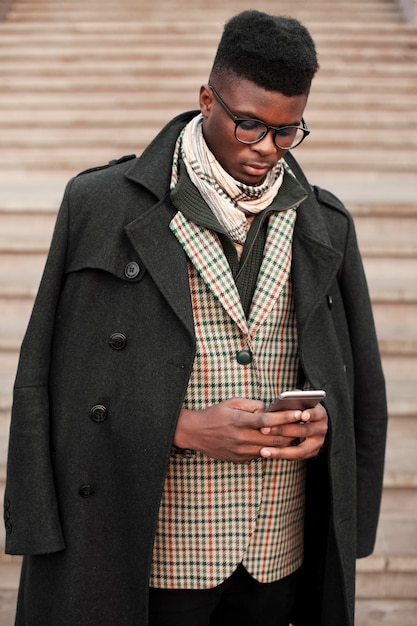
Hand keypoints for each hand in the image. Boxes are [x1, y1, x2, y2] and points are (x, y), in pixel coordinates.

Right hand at [173, 397, 325, 462]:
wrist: (194, 433)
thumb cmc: (214, 414)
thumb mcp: (232, 403)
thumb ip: (252, 405)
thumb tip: (269, 409)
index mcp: (240, 421)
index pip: (269, 420)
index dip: (286, 416)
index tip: (300, 413)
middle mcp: (242, 438)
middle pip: (274, 437)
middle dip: (291, 431)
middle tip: (304, 425)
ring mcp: (241, 451)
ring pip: (270, 448)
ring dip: (284, 442)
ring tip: (295, 434)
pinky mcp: (240, 459)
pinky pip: (260, 454)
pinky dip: (270, 448)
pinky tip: (278, 443)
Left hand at [258, 402, 327, 459]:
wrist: (310, 421)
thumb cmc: (299, 407)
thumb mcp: (299, 400)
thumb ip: (294, 398)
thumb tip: (284, 398)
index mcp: (320, 414)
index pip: (317, 414)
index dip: (310, 414)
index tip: (302, 415)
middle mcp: (321, 430)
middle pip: (303, 431)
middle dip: (283, 430)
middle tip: (264, 430)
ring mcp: (317, 443)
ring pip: (300, 450)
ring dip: (280, 451)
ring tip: (263, 451)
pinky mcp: (311, 453)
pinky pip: (295, 457)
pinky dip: (280, 455)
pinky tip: (266, 453)